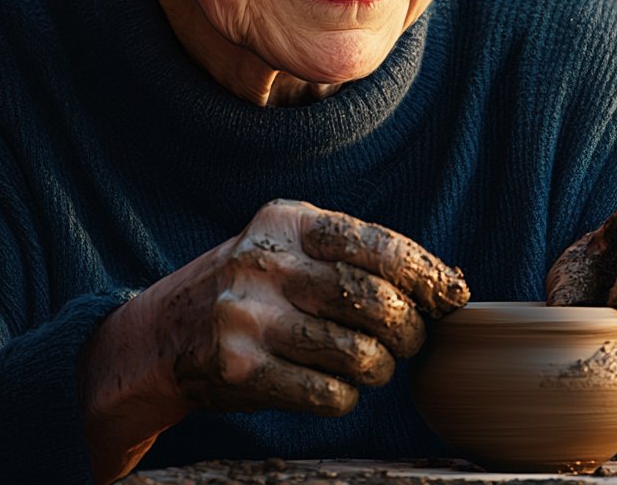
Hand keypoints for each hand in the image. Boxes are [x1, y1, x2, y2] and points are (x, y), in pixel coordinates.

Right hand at [80, 199, 468, 481]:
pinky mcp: (240, 368)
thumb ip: (357, 254)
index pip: (377, 243)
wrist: (164, 332)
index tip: (452, 297)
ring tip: (372, 364)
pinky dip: (347, 396)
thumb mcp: (291, 246)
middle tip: (409, 340)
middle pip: (376, 303)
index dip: (426, 274)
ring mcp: (249, 314)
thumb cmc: (252, 287)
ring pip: (360, 354)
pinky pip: (329, 394)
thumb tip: (450, 284)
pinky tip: (334, 384)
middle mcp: (266, 259)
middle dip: (410, 330)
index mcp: (287, 221)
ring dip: (381, 368)